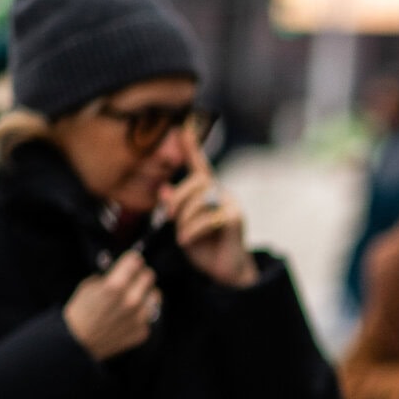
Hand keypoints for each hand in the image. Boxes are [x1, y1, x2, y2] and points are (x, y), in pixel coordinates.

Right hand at [62, 250, 159, 360]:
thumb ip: (109, 276)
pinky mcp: (143, 331)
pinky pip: (150, 316)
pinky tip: (128, 317)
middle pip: (149, 276)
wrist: (78, 343)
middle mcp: (132, 301)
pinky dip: (142, 313)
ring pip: (155, 296)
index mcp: (115, 285)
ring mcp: (140, 318)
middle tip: (133, 278)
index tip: (131, 261)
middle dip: (140, 275)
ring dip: (145, 294)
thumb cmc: (80, 312)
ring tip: (132, 298)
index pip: (136, 261)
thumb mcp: (89, 286)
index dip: (132, 260)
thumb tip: (122, 268)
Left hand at [160, 139, 257, 287]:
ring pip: (199, 200)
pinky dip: (192, 230)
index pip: (199, 165)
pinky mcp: (235, 217)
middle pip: (195, 182)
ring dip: (184, 220)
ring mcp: (230, 204)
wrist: (224, 272)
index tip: (182, 126)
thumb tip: (163, 189)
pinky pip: (207, 217)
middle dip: (177, 201)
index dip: (191, 146)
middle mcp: (221, 193)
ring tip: (182, 237)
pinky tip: (187, 240)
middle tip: (168, 221)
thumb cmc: (203, 247)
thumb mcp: (181, 226)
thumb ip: (172, 208)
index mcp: (207, 193)